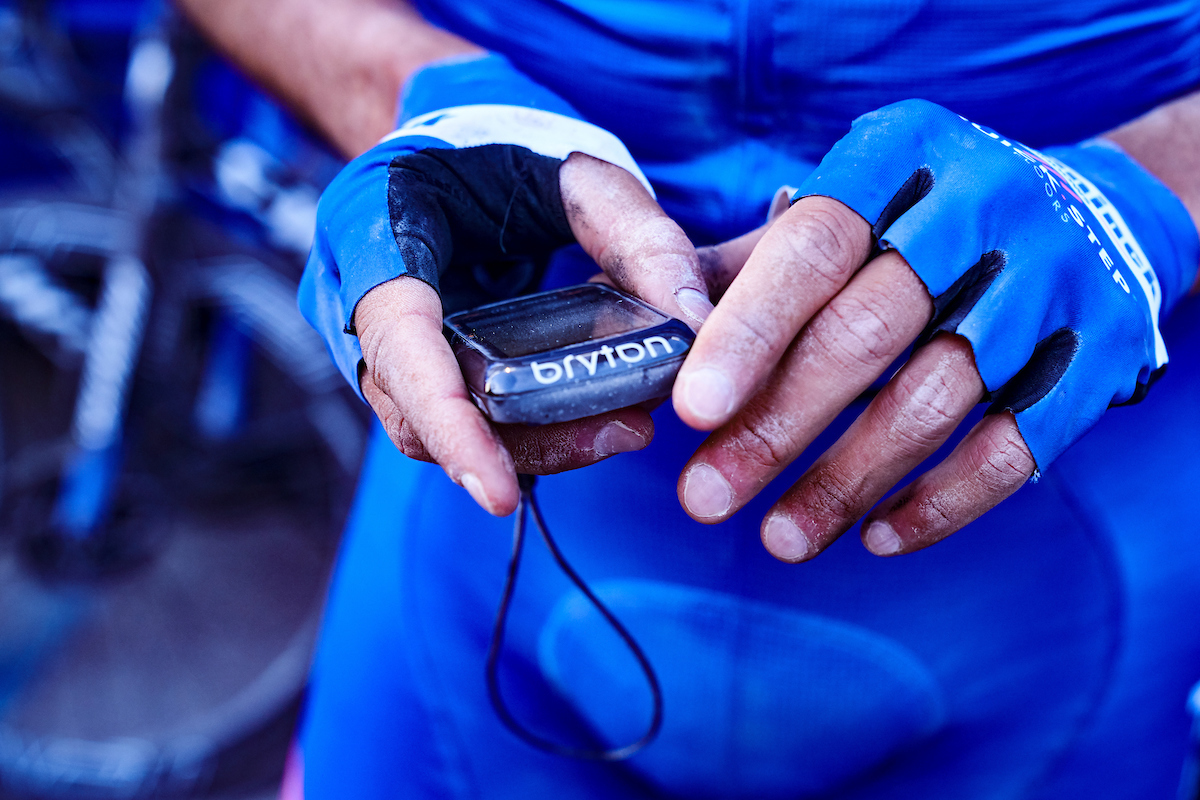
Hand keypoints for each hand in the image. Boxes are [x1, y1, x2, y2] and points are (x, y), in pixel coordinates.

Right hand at [300, 55, 713, 515]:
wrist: (456, 136)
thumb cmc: (508, 140)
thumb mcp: (581, 170)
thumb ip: (639, 235)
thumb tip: (694, 323)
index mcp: (372, 226)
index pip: (398, 344)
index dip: (446, 423)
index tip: (498, 492)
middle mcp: (356, 295)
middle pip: (420, 410)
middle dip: (518, 445)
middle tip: (624, 434)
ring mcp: (380, 339)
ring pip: (440, 428)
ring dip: (531, 444)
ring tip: (626, 428)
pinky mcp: (416, 362)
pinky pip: (459, 414)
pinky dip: (524, 429)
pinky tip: (593, 418)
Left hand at [672, 99, 1198, 560]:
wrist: (1093, 211)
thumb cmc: (920, 224)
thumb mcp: (842, 210)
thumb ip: (750, 268)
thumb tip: (655, 345)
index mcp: (900, 155)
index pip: (810, 248)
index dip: (747, 333)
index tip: (690, 411)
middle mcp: (983, 206)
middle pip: (866, 332)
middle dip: (776, 426)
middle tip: (704, 496)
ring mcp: (1052, 279)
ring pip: (935, 397)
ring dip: (845, 481)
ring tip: (778, 540)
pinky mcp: (1100, 354)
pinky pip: (1016, 446)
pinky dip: (941, 503)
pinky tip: (876, 537)